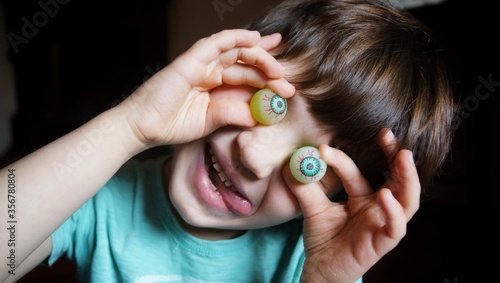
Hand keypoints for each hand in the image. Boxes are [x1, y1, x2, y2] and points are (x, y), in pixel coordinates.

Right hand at [120, 29, 294, 145]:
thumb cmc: (172, 125)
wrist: (144, 127)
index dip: (267, 77)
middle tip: (287, 80)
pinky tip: (254, 38)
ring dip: (259, 57)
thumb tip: (259, 115)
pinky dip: (236, 37)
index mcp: (216, 86)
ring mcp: (201, 63)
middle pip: (246, 63)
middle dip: (269, 69)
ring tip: (278, 68)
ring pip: (236, 51)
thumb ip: (233, 114)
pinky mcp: (191, 59)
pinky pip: (216, 42)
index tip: (286, 83)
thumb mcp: (211, 121)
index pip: (247, 76)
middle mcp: (211, 72)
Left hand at [284, 129, 420, 282]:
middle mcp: (378, 207)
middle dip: (396, 155)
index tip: (322, 148)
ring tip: (401, 157)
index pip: (360, 171)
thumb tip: (292, 160)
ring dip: (407, 178)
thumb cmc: (322, 238)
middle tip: (387, 134)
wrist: (320, 268)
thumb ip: (304, 187)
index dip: (344, 158)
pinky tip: (384, 196)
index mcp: (363, 196)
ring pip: (407, 200)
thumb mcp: (312, 208)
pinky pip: (397, 227)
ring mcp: (383, 223)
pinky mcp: (383, 242)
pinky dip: (394, 211)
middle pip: (396, 178)